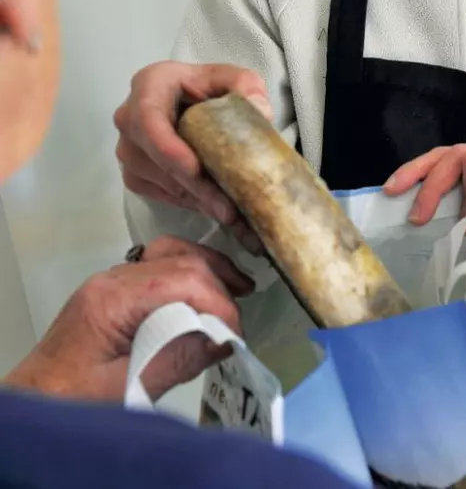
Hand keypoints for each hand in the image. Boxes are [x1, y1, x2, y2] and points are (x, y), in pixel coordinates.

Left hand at [4, 235, 252, 402]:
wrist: (36, 400)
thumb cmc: (72, 400)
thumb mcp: (128, 388)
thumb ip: (178, 359)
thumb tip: (225, 339)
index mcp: (112, 298)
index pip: (181, 280)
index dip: (217, 302)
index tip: (236, 331)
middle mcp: (113, 277)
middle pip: (180, 259)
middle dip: (219, 283)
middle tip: (242, 312)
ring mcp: (114, 279)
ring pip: (172, 252)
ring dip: (208, 268)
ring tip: (238, 288)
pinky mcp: (117, 289)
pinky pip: (160, 265)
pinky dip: (189, 272)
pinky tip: (206, 291)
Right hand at [115, 61, 271, 237]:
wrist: (191, 100)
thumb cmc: (209, 87)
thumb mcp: (233, 78)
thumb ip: (246, 85)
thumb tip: (259, 110)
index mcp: (149, 86)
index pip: (149, 120)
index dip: (169, 149)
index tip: (197, 171)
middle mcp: (129, 118)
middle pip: (153, 158)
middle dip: (192, 185)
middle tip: (226, 207)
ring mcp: (129, 148)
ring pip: (155, 180)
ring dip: (192, 198)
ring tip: (227, 209)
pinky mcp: (134, 172)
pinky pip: (156, 193)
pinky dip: (185, 202)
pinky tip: (212, 205)